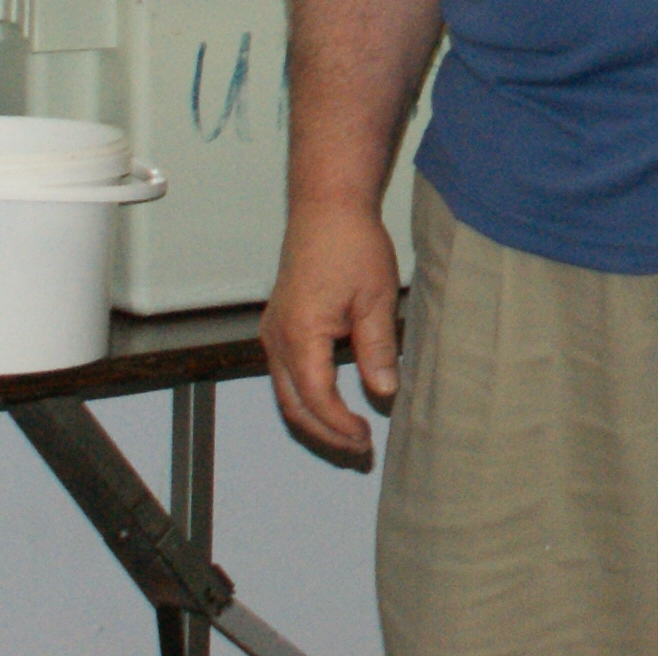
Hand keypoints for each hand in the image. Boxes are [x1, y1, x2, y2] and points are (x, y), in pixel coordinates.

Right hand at [263, 199, 405, 463]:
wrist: (326, 208)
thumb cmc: (351, 246)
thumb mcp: (376, 298)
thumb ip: (378, 349)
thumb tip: (384, 393)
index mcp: (300, 335)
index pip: (317, 399)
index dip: (340, 426)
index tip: (366, 440)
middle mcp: (277, 339)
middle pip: (294, 405)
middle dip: (325, 434)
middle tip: (359, 449)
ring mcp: (273, 332)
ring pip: (286, 393)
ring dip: (315, 418)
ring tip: (349, 434)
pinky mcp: (279, 326)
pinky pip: (286, 374)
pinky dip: (307, 396)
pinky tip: (333, 402)